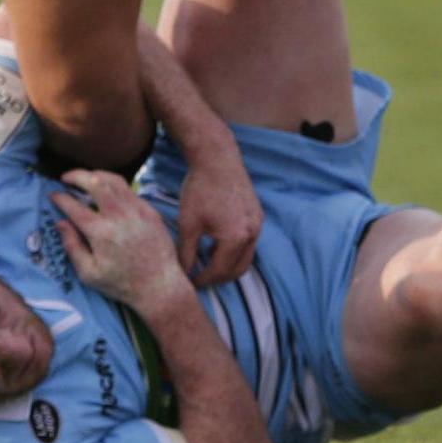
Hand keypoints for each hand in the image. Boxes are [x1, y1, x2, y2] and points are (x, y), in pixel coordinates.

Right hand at [50, 170, 190, 308]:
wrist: (159, 284)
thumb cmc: (120, 283)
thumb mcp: (88, 273)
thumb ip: (72, 246)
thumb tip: (60, 222)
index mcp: (101, 232)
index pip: (74, 206)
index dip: (60, 198)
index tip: (52, 195)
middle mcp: (119, 216)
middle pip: (95, 182)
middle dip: (77, 175)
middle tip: (66, 177)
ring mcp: (137, 210)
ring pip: (115, 180)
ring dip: (96, 175)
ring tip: (85, 179)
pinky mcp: (150, 210)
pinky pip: (129, 190)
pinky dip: (114, 186)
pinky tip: (107, 192)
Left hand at [172, 143, 259, 288]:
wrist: (217, 159)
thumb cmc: (200, 189)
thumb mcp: (188, 224)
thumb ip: (186, 254)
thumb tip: (183, 275)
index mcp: (235, 238)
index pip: (219, 272)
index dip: (202, 281)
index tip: (188, 283)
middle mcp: (252, 234)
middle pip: (237, 271)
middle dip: (218, 278)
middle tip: (199, 278)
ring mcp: (258, 224)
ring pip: (246, 258)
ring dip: (228, 265)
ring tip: (206, 261)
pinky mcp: (258, 216)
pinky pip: (249, 243)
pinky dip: (235, 250)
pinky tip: (216, 243)